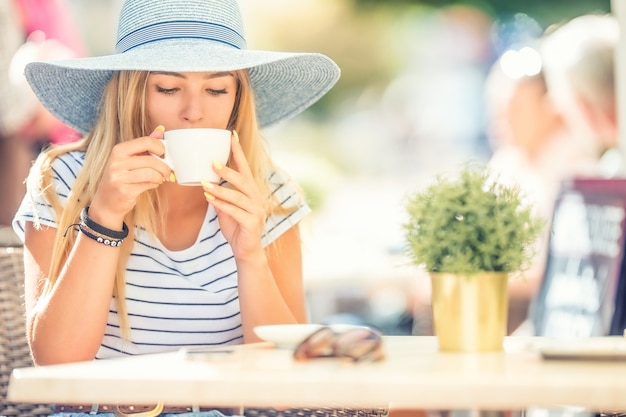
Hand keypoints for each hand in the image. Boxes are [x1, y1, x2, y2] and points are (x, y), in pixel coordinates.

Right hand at [89, 126, 171, 226]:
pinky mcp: (124, 190)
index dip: (160, 147)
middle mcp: (116, 162)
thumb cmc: (121, 178)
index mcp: (119, 150)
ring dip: (160, 177)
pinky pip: (147, 184)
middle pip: (150, 160)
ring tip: (161, 178)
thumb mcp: (129, 159)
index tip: (164, 154)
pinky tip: (153, 184)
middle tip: (168, 171)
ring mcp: (118, 177)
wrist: (106, 202)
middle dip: (164, 167)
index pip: (145, 141)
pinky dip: (154, 184)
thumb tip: (160, 130)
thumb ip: (144, 145)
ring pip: (150, 173)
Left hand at [202, 131, 264, 259]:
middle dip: (228, 170)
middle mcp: (256, 198)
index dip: (238, 152)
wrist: (247, 252)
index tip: (230, 135)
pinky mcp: (251, 223)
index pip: (244, 168)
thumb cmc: (237, 228)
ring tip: (205, 183)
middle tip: (212, 162)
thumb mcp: (226, 208)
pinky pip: (235, 212)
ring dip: (220, 189)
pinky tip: (210, 200)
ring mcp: (256, 211)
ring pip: (238, 196)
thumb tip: (205, 181)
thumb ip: (220, 195)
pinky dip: (222, 205)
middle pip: (243, 180)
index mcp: (251, 191)